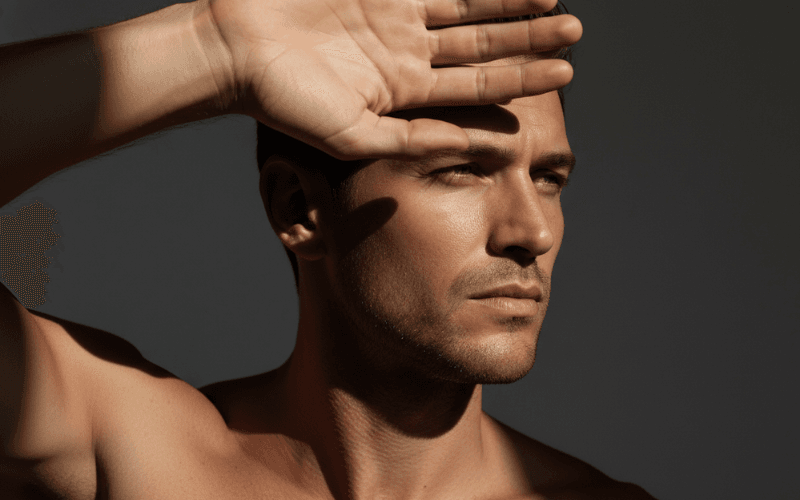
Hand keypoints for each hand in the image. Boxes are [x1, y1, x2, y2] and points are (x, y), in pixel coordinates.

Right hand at [195, 0, 581, 159]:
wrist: (234, 51)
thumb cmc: (286, 103)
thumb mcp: (358, 136)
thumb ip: (420, 143)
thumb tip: (484, 151)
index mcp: (405, 93)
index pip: (477, 85)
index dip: (523, 78)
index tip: (566, 73)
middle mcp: (406, 53)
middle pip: (480, 43)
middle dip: (528, 37)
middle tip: (575, 30)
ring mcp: (392, 16)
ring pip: (465, 6)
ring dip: (508, 3)